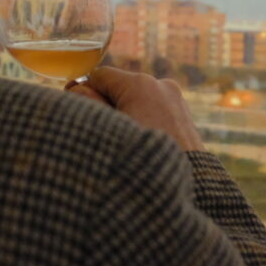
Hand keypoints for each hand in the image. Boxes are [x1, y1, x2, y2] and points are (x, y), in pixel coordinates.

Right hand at [66, 67, 205, 152]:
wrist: (188, 189)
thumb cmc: (139, 161)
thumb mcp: (106, 131)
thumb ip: (88, 104)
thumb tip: (77, 89)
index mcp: (140, 85)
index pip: (100, 76)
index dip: (85, 93)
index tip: (81, 113)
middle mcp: (161, 85)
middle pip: (120, 87)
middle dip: (107, 106)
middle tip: (103, 135)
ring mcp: (176, 100)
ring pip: (138, 100)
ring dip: (125, 116)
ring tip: (124, 145)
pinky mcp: (184, 116)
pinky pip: (155, 111)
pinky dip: (143, 122)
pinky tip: (141, 148)